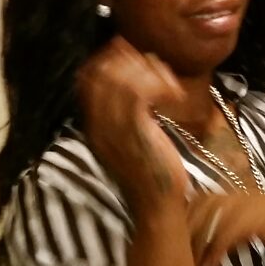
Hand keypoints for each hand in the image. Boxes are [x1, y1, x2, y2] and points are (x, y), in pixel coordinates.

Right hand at [75, 37, 190, 218]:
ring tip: (169, 84)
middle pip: (101, 72)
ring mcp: (114, 128)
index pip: (88, 78)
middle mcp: (99, 126)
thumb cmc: (152, 174)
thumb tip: (140, 79)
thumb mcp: (134, 140)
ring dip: (149, 72)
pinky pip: (141, 91)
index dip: (110, 59)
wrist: (157, 207)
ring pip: (120, 78)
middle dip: (130, 60)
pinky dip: (161, 85)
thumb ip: (131, 113)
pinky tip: (176, 97)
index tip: (137, 58)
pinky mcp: (136, 130)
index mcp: (95, 127)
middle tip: (157, 68)